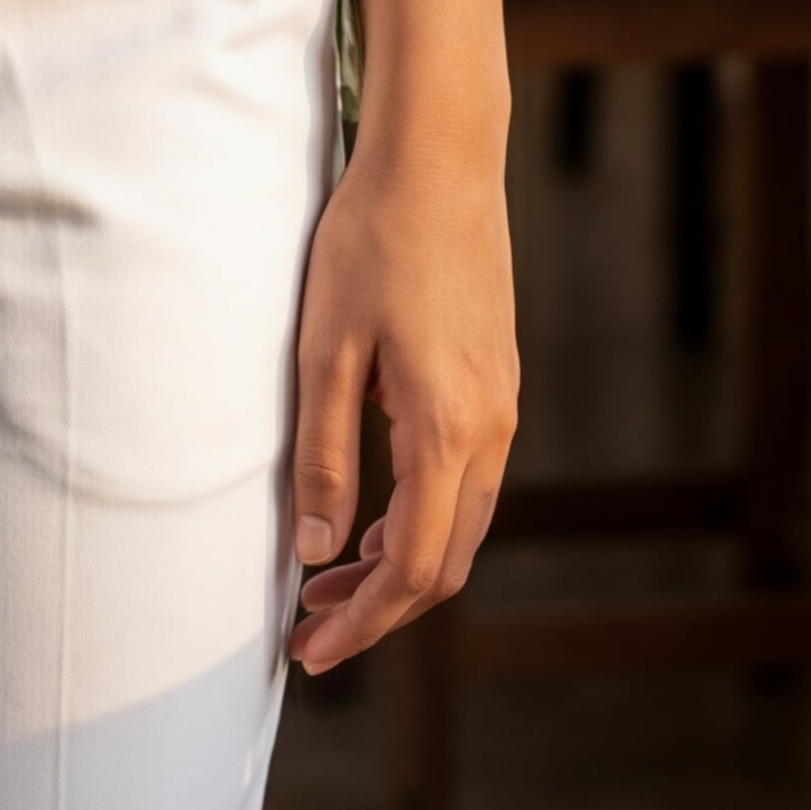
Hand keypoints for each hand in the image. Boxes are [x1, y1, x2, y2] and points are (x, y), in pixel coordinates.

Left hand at [284, 115, 517, 673]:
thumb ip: (325, 454)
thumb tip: (318, 553)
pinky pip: (469, 482)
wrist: (441, 156)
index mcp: (448, 430)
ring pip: (461, 525)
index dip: (363, 625)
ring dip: (399, 565)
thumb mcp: (326, 348)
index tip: (309, 652)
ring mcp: (503, 406)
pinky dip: (420, 519)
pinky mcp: (497, 381)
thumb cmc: (372, 240)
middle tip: (307, 627)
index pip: (414, 569)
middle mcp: (491, 430)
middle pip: (447, 563)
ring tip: (327, 578)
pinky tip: (372, 510)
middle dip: (379, 609)